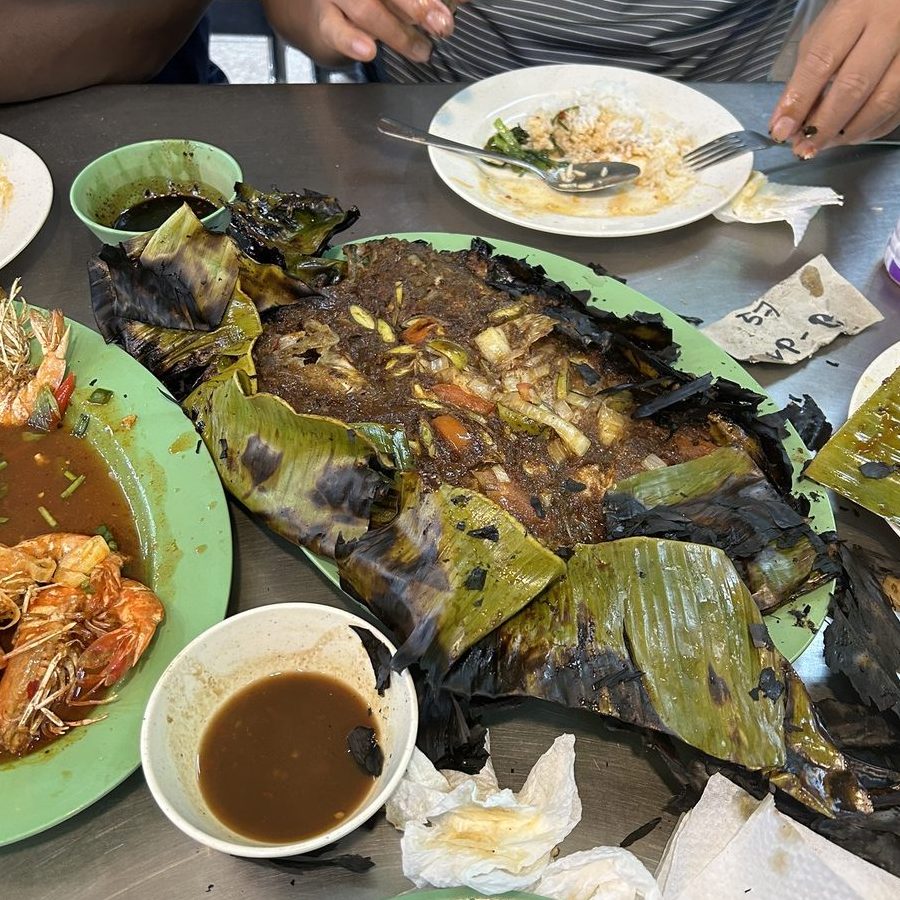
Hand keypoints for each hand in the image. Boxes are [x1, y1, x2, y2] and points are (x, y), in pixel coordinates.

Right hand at [264, 0, 464, 67]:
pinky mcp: (322, 18)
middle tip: (442, 25)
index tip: (454, 7)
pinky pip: (333, 28)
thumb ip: (423, 0)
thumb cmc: (364, 2)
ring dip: (397, 32)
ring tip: (422, 51)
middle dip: (418, 6)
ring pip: (365, 8)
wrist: (315, 11)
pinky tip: (367, 50)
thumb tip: (462, 1)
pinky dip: (350, 40)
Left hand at [769, 0, 899, 157]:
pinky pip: (898, 109)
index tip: (781, 132)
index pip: (821, 61)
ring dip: (848, 132)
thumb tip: (786, 124)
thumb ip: (805, 76)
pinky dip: (871, 129)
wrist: (896, 4)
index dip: (799, 101)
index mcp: (855, 11)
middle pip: (854, 85)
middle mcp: (890, 27)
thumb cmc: (855, 18)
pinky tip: (849, 135)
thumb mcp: (824, 35)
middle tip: (804, 148)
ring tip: (824, 144)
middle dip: (824, 125)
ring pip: (882, 102)